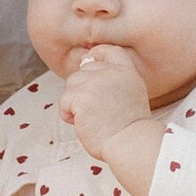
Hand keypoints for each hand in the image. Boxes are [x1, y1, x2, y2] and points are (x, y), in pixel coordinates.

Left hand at [59, 41, 154, 158]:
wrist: (131, 144)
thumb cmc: (129, 129)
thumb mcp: (131, 94)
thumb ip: (112, 78)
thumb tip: (86, 60)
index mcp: (127, 72)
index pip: (110, 51)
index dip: (97, 55)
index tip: (91, 64)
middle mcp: (111, 73)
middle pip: (82, 71)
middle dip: (82, 90)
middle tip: (98, 111)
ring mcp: (95, 83)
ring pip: (71, 86)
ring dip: (75, 104)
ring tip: (93, 118)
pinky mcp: (81, 97)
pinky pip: (64, 102)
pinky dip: (69, 116)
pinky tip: (84, 124)